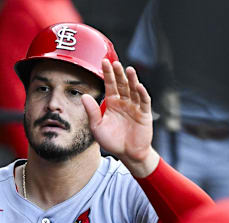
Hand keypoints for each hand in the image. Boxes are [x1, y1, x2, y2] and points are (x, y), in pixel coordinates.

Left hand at [82, 60, 157, 176]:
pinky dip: (142, 94)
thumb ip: (92, 112)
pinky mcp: (144, 114)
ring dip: (132, 80)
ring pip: (133, 90)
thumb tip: (84, 96)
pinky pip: (144, 102)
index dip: (108, 73)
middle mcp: (124, 102)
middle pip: (122, 84)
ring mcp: (135, 107)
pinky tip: (138, 86)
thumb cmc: (112, 141)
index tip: (104, 61)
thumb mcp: (97, 127)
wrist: (127, 154)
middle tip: (114, 63)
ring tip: (129, 70)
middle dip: (118, 74)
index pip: (110, 85)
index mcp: (112, 103)